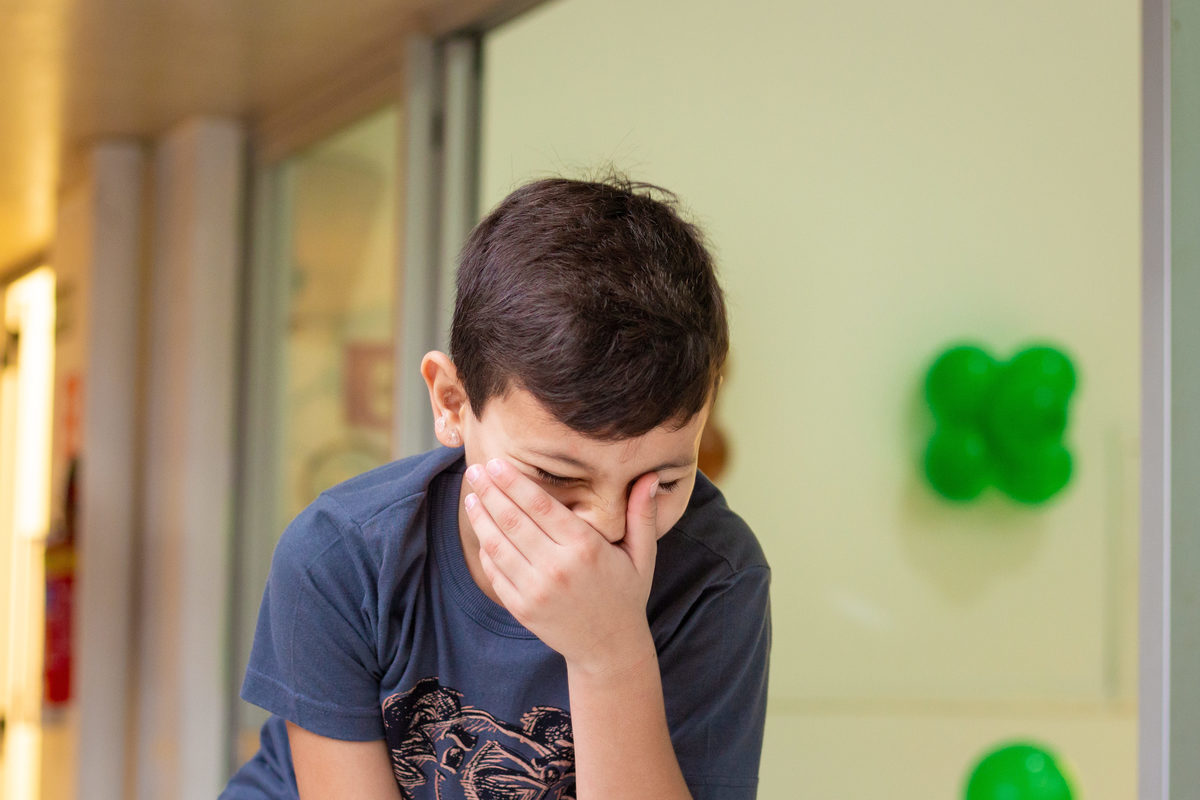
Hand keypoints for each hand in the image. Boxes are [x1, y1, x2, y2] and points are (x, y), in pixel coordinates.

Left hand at [463, 458, 659, 676]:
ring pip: (498, 545)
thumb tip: (651, 476)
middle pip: (513, 520)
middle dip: (491, 492)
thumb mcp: (643, 555)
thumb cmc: (626, 594)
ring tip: (472, 495)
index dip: (515, 482)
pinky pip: (495, 573)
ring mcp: (536, 590)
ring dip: (481, 517)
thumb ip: (642, 514)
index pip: (540, 506)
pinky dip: (485, 549)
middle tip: (476, 470)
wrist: (609, 648)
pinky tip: (482, 530)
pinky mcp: (522, 608)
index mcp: (585, 548)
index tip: (498, 463)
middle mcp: (557, 567)